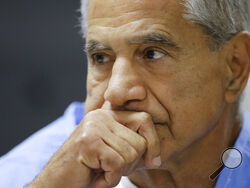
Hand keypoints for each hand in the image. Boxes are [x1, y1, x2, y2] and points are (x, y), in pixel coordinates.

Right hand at [27, 109, 160, 187]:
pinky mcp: (88, 142)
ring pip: (130, 154)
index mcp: (108, 115)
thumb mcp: (115, 154)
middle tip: (110, 168)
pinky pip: (117, 164)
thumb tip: (157, 157)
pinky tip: (95, 176)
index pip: (144, 119)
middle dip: (130, 163)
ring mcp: (93, 127)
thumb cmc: (89, 170)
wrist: (58, 183)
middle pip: (139, 141)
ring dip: (118, 172)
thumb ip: (133, 148)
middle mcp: (101, 116)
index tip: (153, 160)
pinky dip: (110, 179)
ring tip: (100, 170)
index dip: (153, 141)